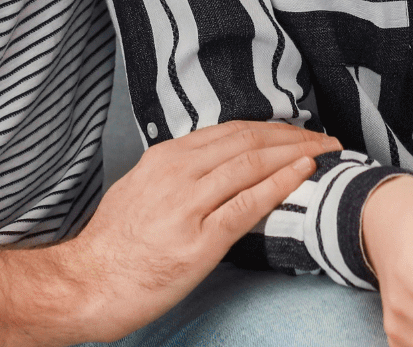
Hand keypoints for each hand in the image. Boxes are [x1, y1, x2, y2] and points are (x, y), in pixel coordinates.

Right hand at [59, 121, 339, 341]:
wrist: (87, 283)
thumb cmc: (113, 245)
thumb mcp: (140, 190)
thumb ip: (175, 173)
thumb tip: (212, 166)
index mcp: (165, 158)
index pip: (230, 131)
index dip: (271, 128)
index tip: (297, 132)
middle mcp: (177, 173)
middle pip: (248, 141)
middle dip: (292, 137)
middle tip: (324, 139)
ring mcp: (188, 206)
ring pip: (252, 165)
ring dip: (296, 155)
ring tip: (325, 153)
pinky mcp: (199, 242)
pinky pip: (247, 205)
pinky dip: (279, 184)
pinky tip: (303, 175)